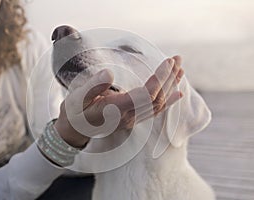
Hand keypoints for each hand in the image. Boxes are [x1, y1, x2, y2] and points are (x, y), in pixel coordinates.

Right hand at [55, 56, 183, 147]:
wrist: (74, 129)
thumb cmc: (75, 110)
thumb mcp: (77, 96)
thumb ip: (93, 86)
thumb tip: (109, 73)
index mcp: (115, 110)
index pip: (145, 95)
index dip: (159, 79)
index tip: (168, 62)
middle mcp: (127, 117)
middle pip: (156, 99)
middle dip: (169, 78)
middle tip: (178, 59)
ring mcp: (131, 120)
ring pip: (158, 105)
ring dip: (170, 86)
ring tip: (180, 70)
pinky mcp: (132, 119)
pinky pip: (154, 111)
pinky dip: (168, 101)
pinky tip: (177, 92)